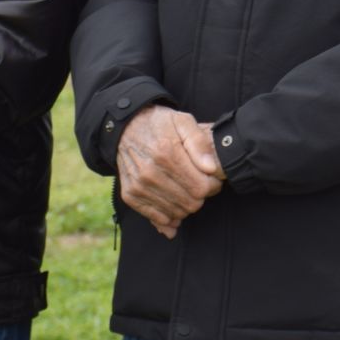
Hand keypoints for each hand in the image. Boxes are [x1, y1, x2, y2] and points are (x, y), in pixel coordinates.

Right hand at [116, 106, 224, 238]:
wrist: (126, 128)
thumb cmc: (160, 124)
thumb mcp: (184, 122)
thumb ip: (199, 143)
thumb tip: (211, 168)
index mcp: (167, 154)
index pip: (201, 187)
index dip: (213, 186)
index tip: (213, 179)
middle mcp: (150, 174)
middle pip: (190, 203)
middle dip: (202, 196)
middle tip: (201, 184)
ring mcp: (138, 186)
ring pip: (176, 213)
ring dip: (186, 205)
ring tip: (187, 190)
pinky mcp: (130, 195)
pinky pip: (155, 217)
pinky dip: (169, 216)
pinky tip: (175, 206)